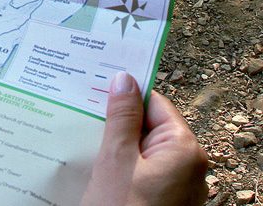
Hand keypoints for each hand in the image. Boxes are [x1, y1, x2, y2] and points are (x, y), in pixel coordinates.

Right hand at [80, 72, 207, 205]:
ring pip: (144, 150)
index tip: (97, 88)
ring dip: (117, 145)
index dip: (125, 96)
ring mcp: (178, 187)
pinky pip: (144, 172)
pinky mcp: (165, 202)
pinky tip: (98, 167)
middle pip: (150, 126)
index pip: (154, 103)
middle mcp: (189, 166)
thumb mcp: (116, 158)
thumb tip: (125, 80)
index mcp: (184, 149)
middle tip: (85, 114)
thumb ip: (122, 116)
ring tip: (87, 141)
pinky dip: (123, 166)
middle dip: (118, 122)